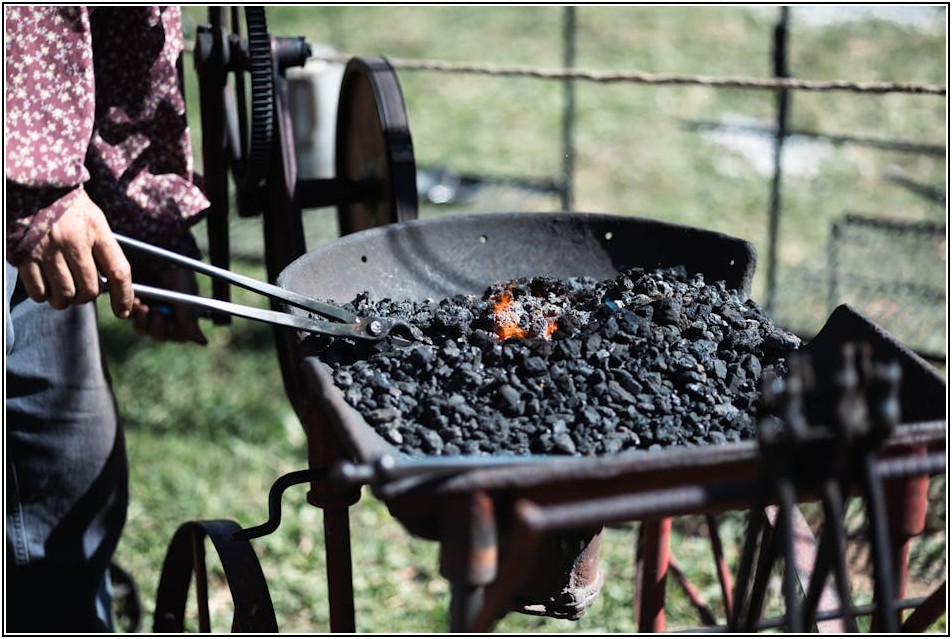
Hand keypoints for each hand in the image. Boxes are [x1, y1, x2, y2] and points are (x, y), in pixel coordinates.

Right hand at [17, 190, 133, 317]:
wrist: (31, 184)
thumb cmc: (66, 204)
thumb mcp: (93, 218)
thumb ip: (102, 247)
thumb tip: (111, 283)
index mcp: (96, 230)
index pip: (119, 271)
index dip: (124, 296)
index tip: (123, 312)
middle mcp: (74, 240)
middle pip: (89, 289)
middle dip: (86, 297)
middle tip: (80, 291)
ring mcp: (47, 249)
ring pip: (64, 294)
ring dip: (64, 300)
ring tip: (61, 293)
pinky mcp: (23, 255)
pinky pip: (39, 291)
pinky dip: (44, 295)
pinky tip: (44, 287)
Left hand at [131, 267, 207, 344]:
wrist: (156, 251)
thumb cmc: (177, 272)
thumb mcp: (185, 295)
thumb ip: (190, 320)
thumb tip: (202, 342)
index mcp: (182, 313)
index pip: (178, 335)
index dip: (174, 332)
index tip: (171, 324)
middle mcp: (166, 313)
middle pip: (160, 335)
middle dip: (158, 327)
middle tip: (157, 312)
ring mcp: (149, 308)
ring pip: (144, 329)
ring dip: (144, 322)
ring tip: (145, 307)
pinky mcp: (132, 302)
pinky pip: (131, 317)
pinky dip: (134, 312)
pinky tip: (138, 301)